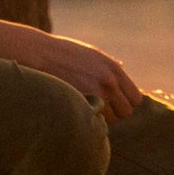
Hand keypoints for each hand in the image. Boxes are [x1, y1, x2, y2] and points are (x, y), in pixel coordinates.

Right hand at [24, 31, 140, 121]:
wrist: (38, 54)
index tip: (111, 104)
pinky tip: (74, 107)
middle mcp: (109, 80)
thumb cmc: (62, 54)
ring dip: (97, 116)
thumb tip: (122, 69)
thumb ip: (108, 67)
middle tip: (95, 106)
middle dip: (113, 113)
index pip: (135, 99)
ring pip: (108, 119)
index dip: (124, 104)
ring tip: (81, 104)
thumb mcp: (90, 54)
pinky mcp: (82, 100)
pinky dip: (85, 119)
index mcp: (113, 68)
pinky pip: (92, 120)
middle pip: (125, 112)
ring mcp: (96, 91)